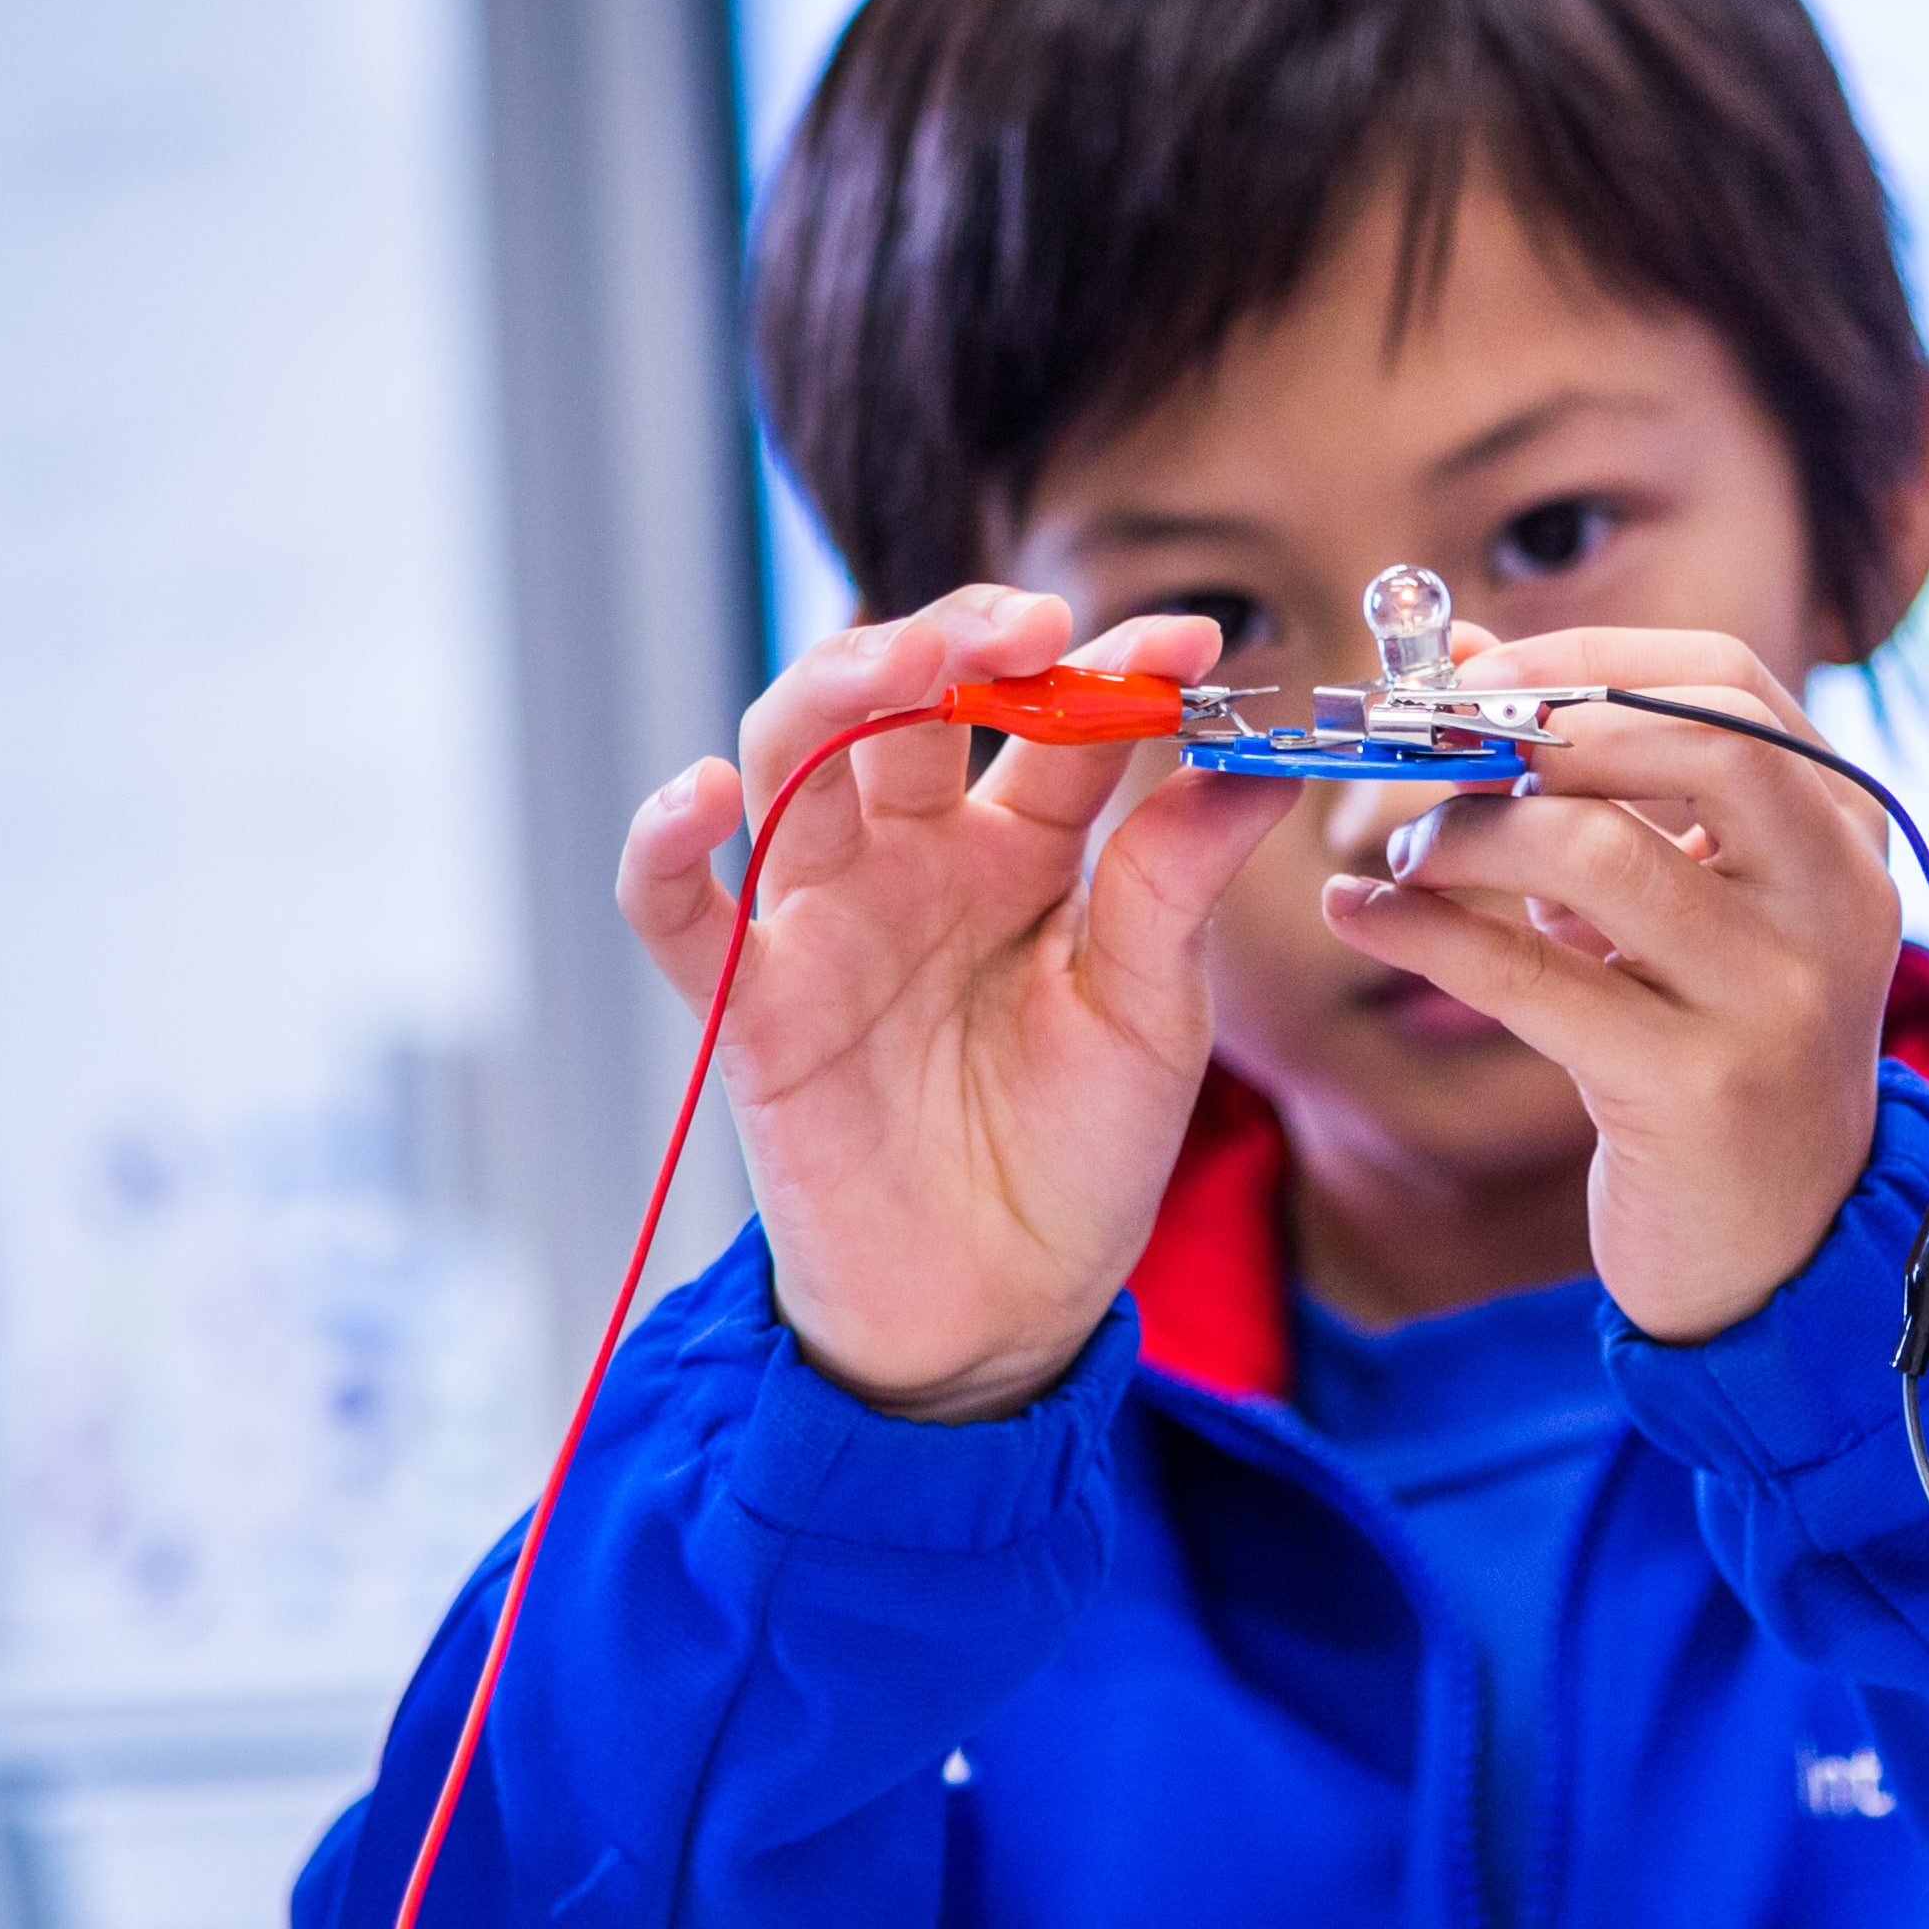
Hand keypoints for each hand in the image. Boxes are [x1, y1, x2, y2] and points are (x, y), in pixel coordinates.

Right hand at [616, 587, 1294, 1419]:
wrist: (1000, 1307)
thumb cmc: (1081, 1151)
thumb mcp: (1153, 1014)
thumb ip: (1176, 886)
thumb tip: (1262, 764)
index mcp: (1028, 846)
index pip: (1062, 719)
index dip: (1116, 664)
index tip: (1190, 638)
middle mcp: (919, 857)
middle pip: (909, 703)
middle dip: (961, 642)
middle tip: (1032, 621)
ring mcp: (827, 919)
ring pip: (796, 761)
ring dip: (837, 693)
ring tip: (904, 663)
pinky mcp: (750, 1004)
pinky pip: (678, 913)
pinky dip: (666, 849)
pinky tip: (701, 797)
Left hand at [1321, 630, 1906, 1342]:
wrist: (1778, 1242)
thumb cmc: (1712, 1044)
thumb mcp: (1675, 897)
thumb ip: (1589, 777)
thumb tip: (1460, 652)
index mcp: (1844, 832)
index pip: (1725, 680)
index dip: (1583, 657)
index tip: (1470, 675)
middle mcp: (1834, 901)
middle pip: (1686, 737)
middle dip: (1526, 726)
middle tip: (1422, 747)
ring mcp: (1775, 997)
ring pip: (1594, 849)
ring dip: (1464, 834)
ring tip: (1405, 857)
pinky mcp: (1695, 1089)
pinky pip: (1528, 978)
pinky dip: (1420, 932)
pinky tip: (1364, 917)